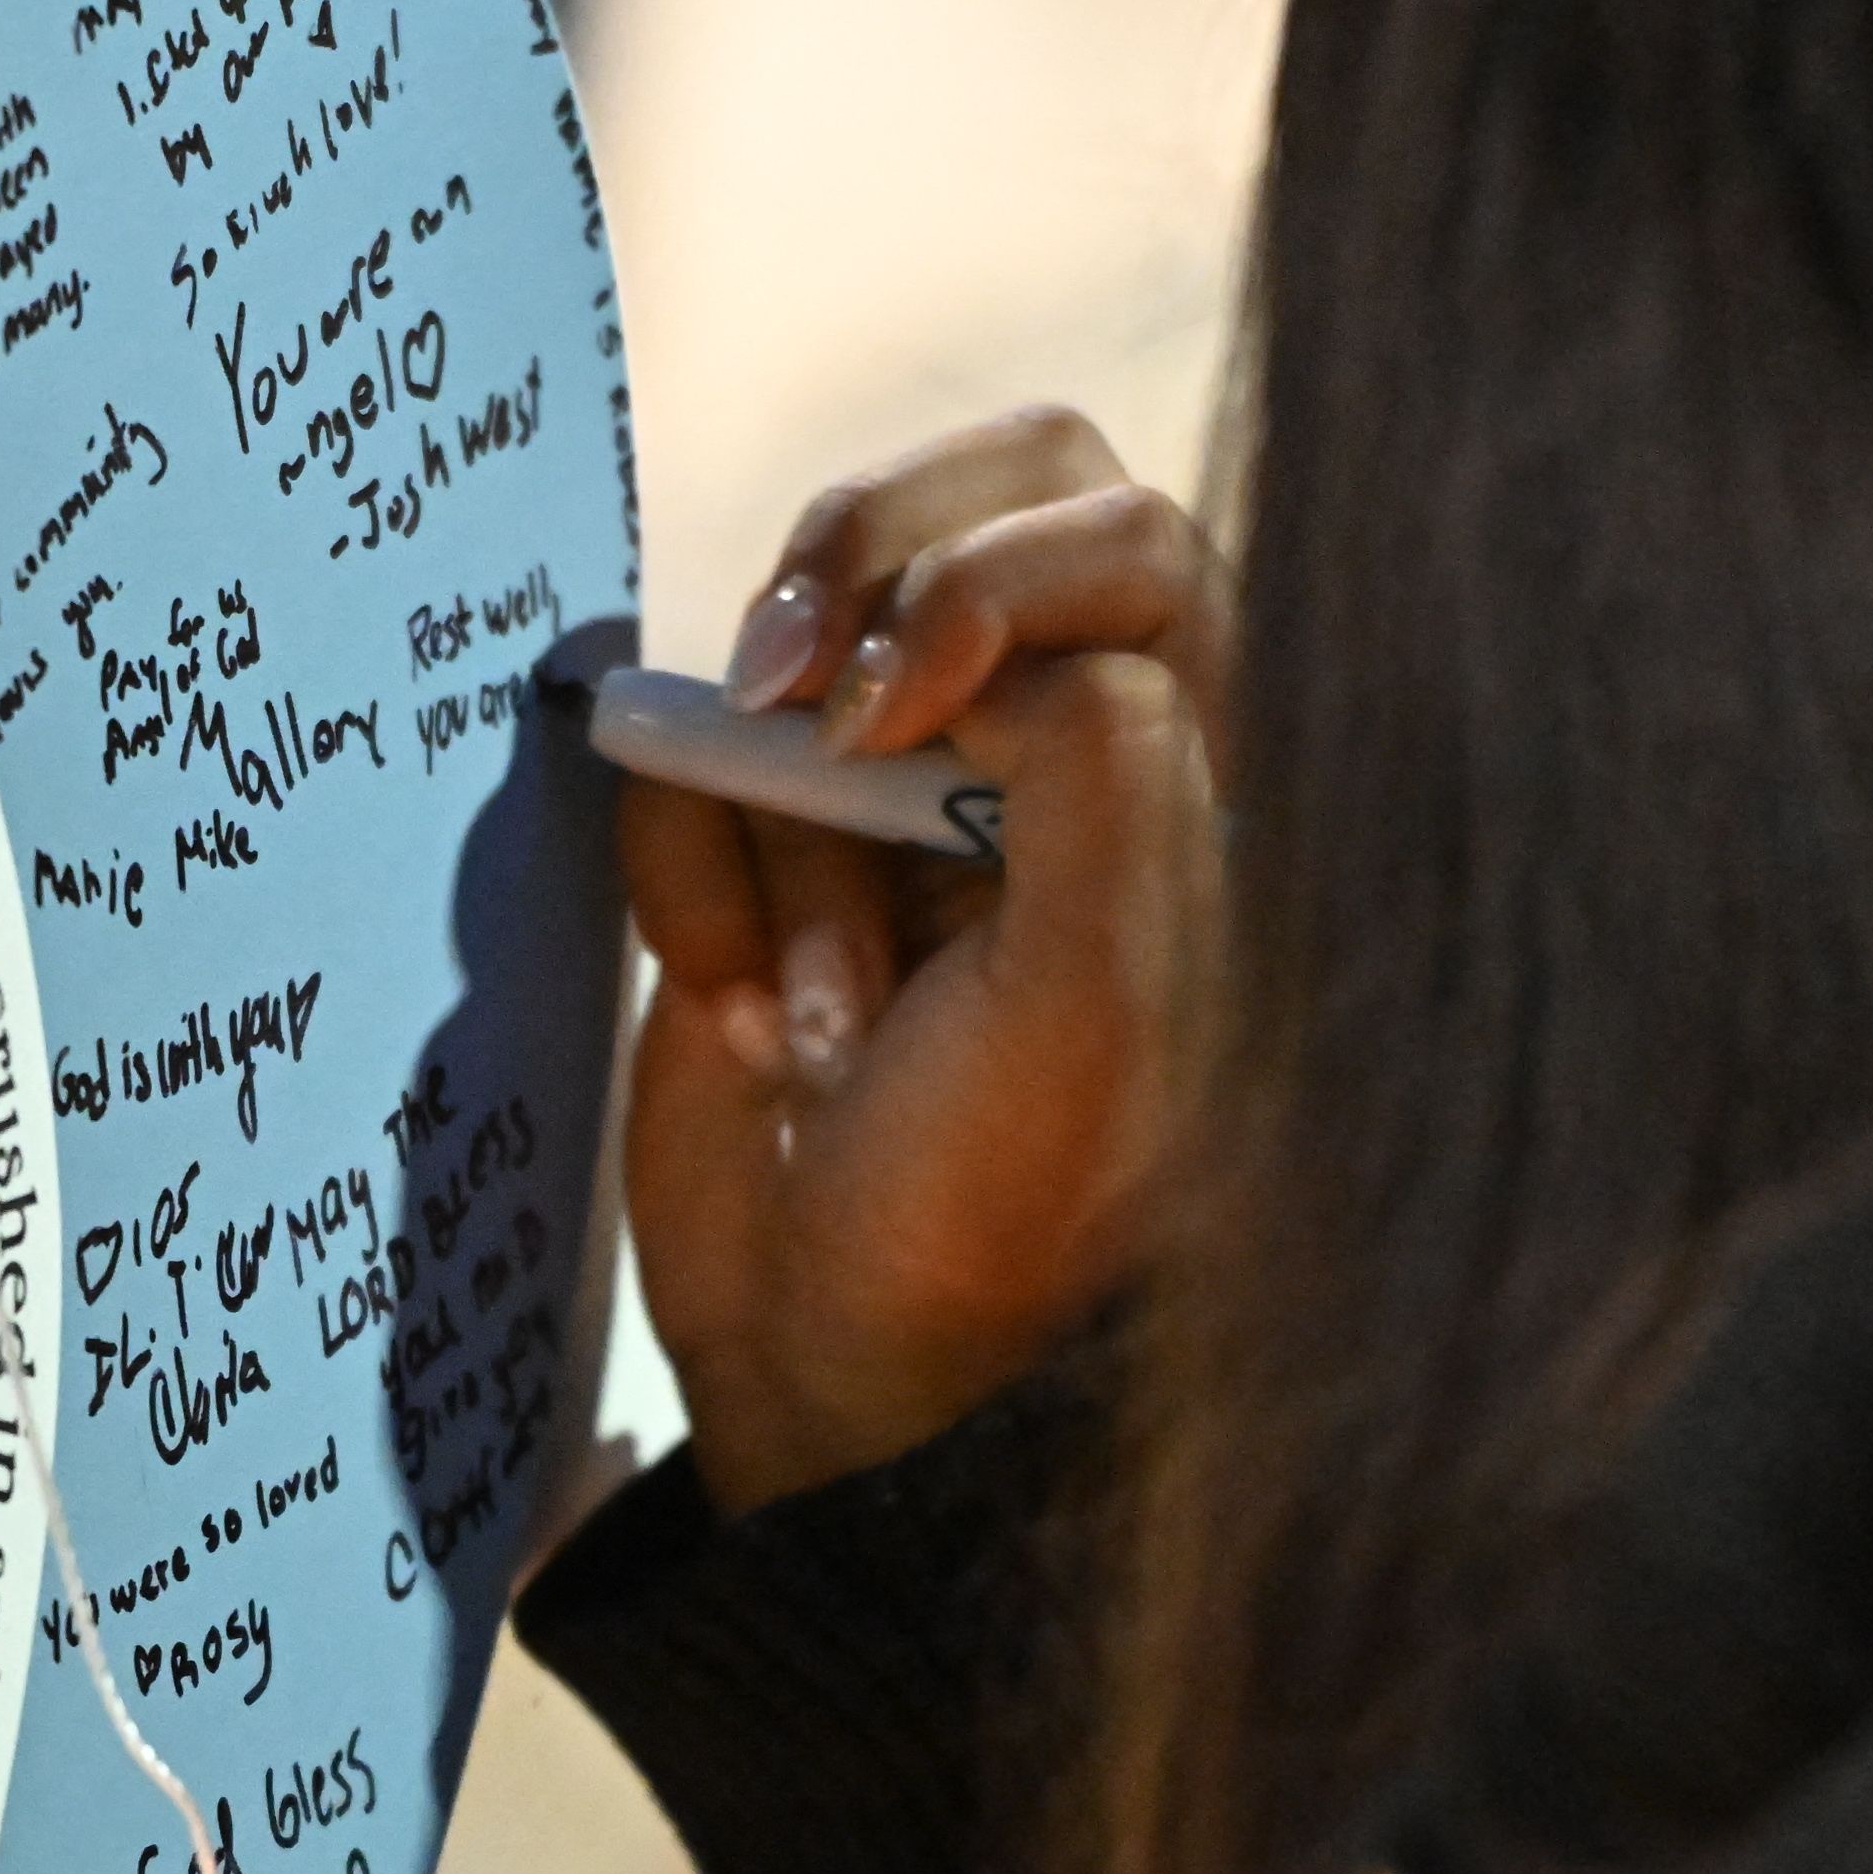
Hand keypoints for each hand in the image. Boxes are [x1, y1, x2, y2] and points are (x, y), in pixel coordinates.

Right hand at [623, 407, 1229, 1514]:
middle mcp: (1050, 754)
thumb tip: (971, 631)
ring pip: (791, 660)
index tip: (903, 705)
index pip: (1119, 533)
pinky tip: (750, 1029)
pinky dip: (689, 889)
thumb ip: (1098, 757)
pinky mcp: (757, 858)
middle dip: (856, 577)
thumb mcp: (1099, 990)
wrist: (838, 1367)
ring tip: (812, 1012)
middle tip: (796, 687)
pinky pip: (682, 768)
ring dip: (770, 831)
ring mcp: (893, 801)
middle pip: (962, 505)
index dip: (992, 569)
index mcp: (1191, 772)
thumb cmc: (1004, 1207)